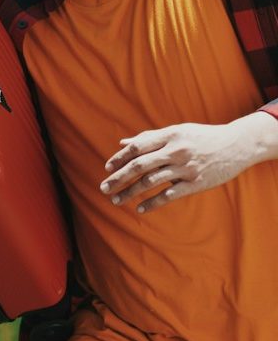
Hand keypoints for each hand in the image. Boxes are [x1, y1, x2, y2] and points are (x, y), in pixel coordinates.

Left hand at [100, 112, 277, 214]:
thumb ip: (149, 138)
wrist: (238, 144)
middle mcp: (176, 150)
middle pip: (139, 165)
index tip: (106, 168)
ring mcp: (186, 168)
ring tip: (116, 200)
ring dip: (130, 192)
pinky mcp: (197, 183)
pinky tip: (140, 209)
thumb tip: (122, 143)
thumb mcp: (177, 131)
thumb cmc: (202, 137)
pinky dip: (153, 203)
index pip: (137, 147)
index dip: (119, 158)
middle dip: (118, 178)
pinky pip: (170, 195)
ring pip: (151, 182)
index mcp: (169, 135)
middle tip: (103, 189)